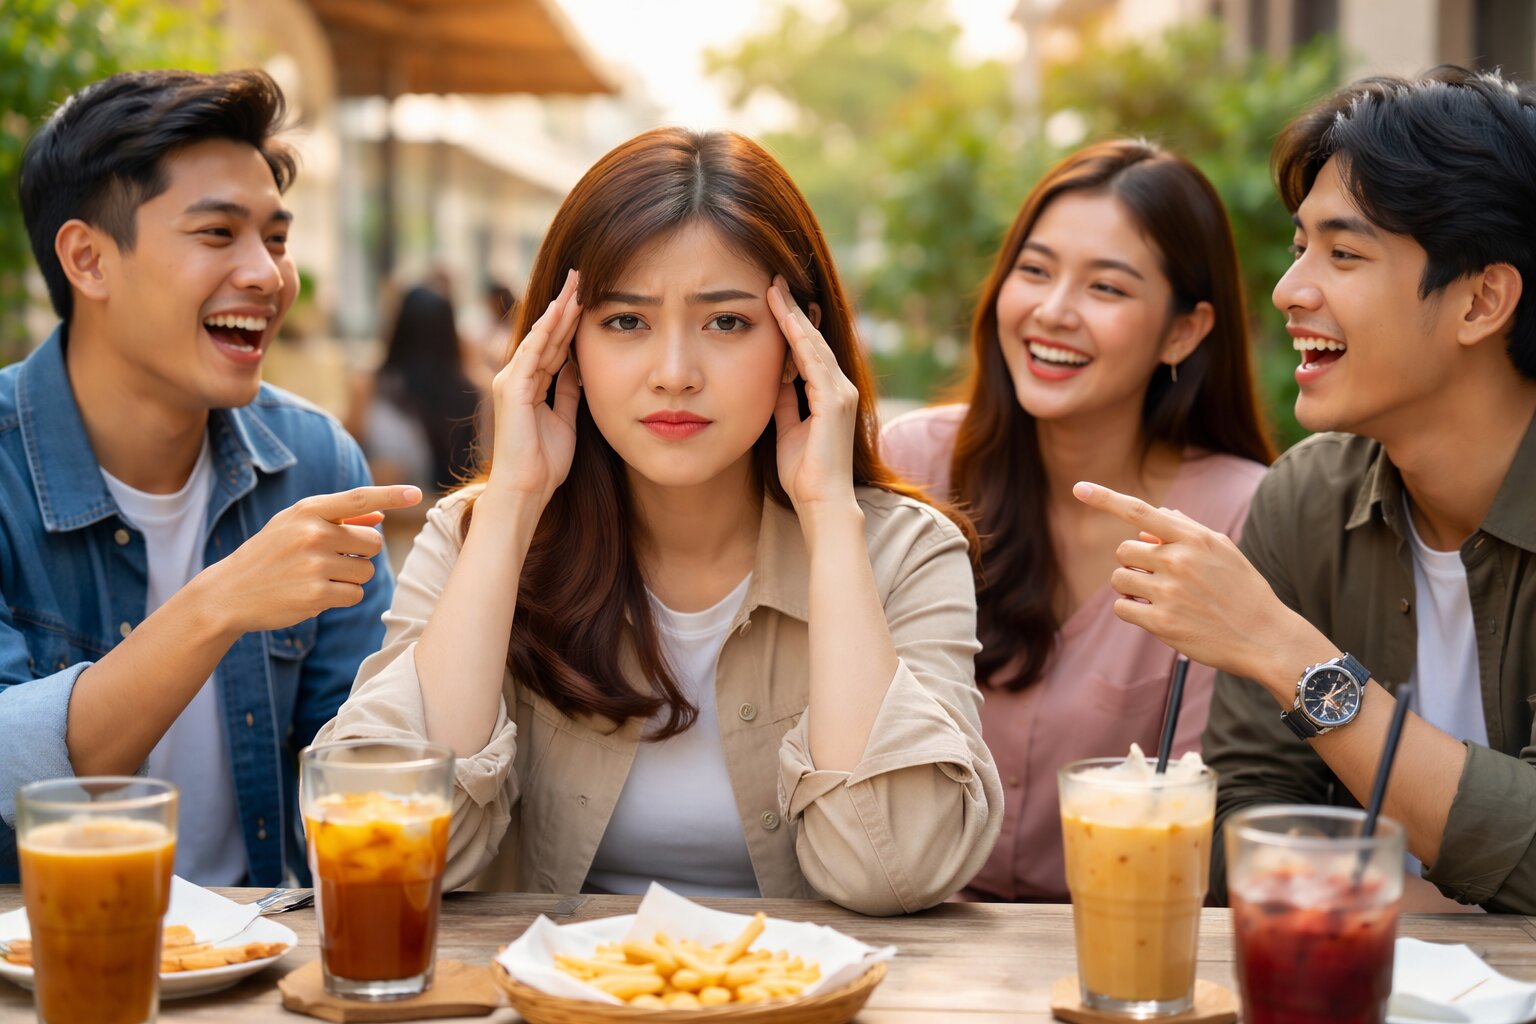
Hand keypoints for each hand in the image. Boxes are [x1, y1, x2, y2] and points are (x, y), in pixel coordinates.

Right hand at [196, 484, 420, 635]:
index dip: (390, 495)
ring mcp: (315, 564)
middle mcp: (313, 533)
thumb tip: (380, 518)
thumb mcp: (294, 526)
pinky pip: (355, 595)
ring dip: (352, 577)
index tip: (416, 493)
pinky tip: (315, 593)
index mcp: (308, 511)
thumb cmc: (269, 554)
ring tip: (319, 576)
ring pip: (366, 570)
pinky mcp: (316, 594)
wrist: (228, 592)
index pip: (359, 498)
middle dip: (361, 552)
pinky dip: (343, 597)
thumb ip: (338, 519)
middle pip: (373, 542)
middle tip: (332, 558)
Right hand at [486, 269, 582, 507]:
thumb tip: (579, 367)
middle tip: (581, 275)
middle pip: (547, 334)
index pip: (554, 345)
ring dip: (558, 309)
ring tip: (576, 283)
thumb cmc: (544, 463)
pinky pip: (532, 352)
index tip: (588, 297)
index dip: (571, 321)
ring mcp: (512, 381)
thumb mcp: (565, 420)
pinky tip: (559, 310)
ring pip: (540, 337)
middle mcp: (517, 378)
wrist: (526, 489)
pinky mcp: (512, 389)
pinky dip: (546, 330)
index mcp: (531, 386)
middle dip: (565, 305)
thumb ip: (568, 392)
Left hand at [767, 275, 857, 517]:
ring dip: (793, 315)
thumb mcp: (787, 430)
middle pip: (813, 340)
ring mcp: (840, 393)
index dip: (792, 325)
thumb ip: (785, 404)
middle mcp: (840, 388)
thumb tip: (774, 381)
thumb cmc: (806, 475)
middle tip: (775, 281)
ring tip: (775, 289)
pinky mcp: (834, 401)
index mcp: (829, 395)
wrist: (822, 502)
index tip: (774, 301)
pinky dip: (797, 337)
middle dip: (793, 311)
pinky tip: (784, 317)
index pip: (809, 351)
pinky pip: (813, 361)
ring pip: (813, 344)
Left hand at [1072, 480, 1336, 689]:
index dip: (1105, 498)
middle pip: (1123, 551)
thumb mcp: (1222, 550)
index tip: (1078, 487)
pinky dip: (1132, 610)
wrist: (1265, 637)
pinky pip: (1122, 607)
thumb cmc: (1243, 590)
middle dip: (1133, 563)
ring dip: (1131, 587)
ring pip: (1119, 579)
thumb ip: (1184, 531)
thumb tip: (1146, 526)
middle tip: (1156, 577)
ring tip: (1159, 597)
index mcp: (1193, 538)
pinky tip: (1156, 614)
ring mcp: (1168, 592)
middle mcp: (1178, 561)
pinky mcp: (1161, 622)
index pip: (1139, 512)